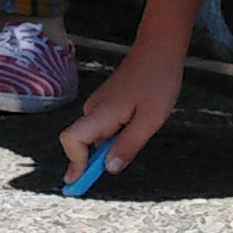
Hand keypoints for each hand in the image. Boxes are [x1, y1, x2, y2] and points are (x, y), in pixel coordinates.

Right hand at [60, 51, 182, 181]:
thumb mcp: (149, 120)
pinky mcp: (107, 102)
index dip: (75, 162)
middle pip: (84, 143)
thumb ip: (128, 145)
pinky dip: (118, 132)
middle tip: (131, 147)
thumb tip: (109, 169)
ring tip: (143, 123)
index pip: (72, 140)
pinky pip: (105, 126)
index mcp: (101, 113)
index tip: (81, 181)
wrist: (160, 50)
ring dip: (115, 143)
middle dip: (101, 157)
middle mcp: (94, 109)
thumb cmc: (157, 82)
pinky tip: (140, 118)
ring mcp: (99, 104)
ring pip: (97, 136)